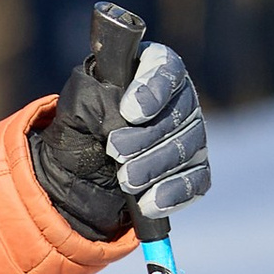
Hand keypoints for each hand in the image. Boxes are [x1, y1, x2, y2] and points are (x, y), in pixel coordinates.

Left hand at [30, 33, 211, 239]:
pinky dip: (173, 194)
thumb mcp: (77, 108)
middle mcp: (179, 99)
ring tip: (125, 180)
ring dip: (155, 166)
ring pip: (188, 148)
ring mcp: (191, 135)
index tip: (129, 112)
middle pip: (180, 113)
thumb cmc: (83, 124)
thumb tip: (115, 109)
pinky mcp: (193, 169)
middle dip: (146, 136)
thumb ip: (91, 98)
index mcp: (150, 69)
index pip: (165, 70)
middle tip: (114, 151)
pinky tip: (148, 204)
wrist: (83, 167)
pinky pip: (196, 181)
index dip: (152, 90)